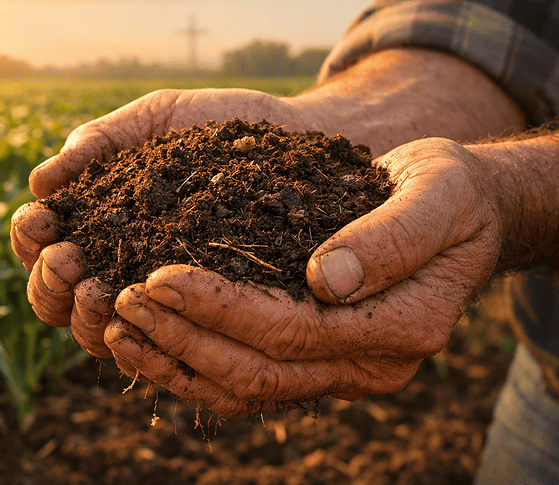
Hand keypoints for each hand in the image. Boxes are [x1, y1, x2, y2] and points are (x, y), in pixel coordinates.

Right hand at [11, 87, 315, 358]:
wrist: (288, 137)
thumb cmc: (214, 126)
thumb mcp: (151, 121)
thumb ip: (97, 143)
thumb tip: (39, 181)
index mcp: (98, 224)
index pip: (42, 249)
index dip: (31, 240)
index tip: (44, 219)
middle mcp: (120, 266)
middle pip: (58, 301)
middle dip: (50, 283)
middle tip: (69, 260)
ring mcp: (158, 295)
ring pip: (97, 332)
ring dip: (83, 316)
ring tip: (99, 288)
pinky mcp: (199, 314)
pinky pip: (157, 341)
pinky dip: (136, 335)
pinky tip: (139, 311)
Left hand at [104, 137, 503, 415]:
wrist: (465, 213)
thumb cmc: (449, 194)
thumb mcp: (437, 196)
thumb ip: (392, 238)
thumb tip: (325, 280)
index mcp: (402, 325)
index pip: (293, 331)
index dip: (221, 308)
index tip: (160, 275)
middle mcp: (370, 364)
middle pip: (259, 371)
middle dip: (183, 339)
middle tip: (123, 301)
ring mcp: (342, 370)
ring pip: (245, 389)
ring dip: (176, 363)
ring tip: (118, 328)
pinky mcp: (317, 360)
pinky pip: (247, 380)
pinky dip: (192, 366)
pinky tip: (150, 341)